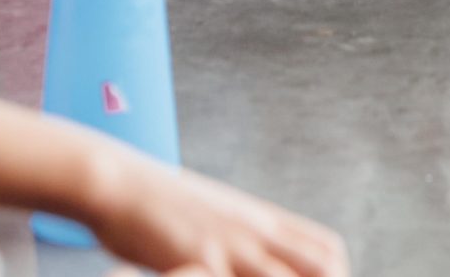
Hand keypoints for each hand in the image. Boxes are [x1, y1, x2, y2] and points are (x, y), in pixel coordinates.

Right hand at [87, 148, 348, 276]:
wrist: (114, 182)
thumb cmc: (156, 204)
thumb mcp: (212, 213)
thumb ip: (239, 234)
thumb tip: (256, 256)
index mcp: (260, 219)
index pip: (328, 250)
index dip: (335, 275)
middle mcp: (255, 231)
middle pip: (325, 266)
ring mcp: (230, 246)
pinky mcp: (200, 260)